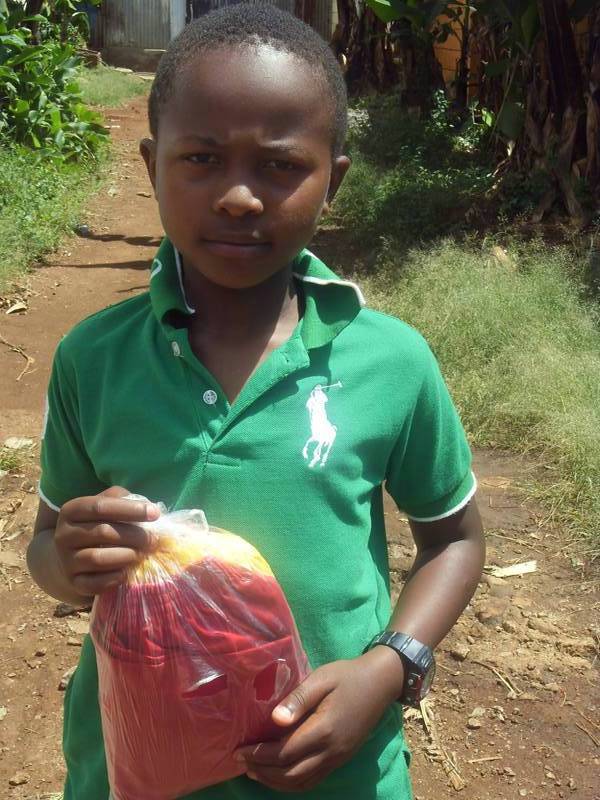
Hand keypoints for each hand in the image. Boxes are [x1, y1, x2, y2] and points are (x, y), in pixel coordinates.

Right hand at [54, 486, 160, 596]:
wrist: (69, 556)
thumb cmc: (96, 525)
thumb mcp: (103, 506)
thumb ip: (121, 499)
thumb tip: (147, 507)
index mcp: (71, 510)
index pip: (100, 506)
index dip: (130, 509)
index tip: (155, 514)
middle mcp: (63, 535)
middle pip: (103, 532)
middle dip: (134, 535)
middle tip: (154, 540)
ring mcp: (66, 560)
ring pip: (98, 559)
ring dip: (127, 556)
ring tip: (142, 554)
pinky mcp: (73, 582)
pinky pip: (94, 584)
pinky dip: (114, 578)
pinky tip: (127, 572)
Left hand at [235, 647, 404, 791]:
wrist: (381, 683)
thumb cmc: (348, 675)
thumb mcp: (322, 678)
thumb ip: (298, 699)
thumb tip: (274, 720)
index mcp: (324, 730)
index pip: (284, 752)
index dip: (259, 755)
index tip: (238, 750)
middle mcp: (331, 751)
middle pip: (290, 774)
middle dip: (262, 771)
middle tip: (240, 762)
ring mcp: (338, 758)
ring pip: (302, 783)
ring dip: (275, 782)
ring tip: (253, 772)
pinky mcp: (341, 759)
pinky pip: (313, 780)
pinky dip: (292, 783)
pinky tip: (279, 774)